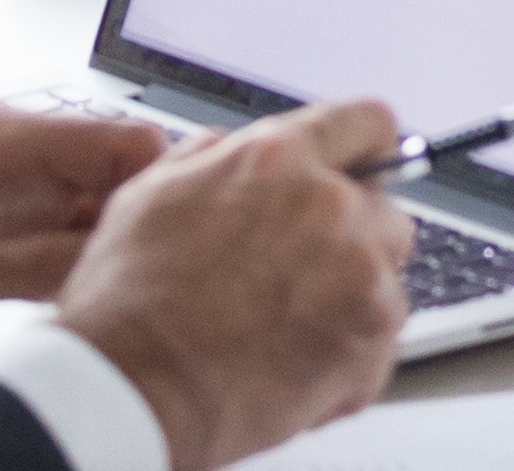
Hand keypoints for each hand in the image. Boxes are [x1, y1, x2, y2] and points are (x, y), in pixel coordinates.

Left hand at [0, 102, 168, 350]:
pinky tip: (88, 294)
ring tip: (135, 295)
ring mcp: (4, 176)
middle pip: (121, 170)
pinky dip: (84, 254)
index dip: (171, 187)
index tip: (194, 238)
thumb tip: (115, 259)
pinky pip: (63, 221)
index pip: (126, 142)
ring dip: (118, 242)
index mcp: (5, 143)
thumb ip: (31, 265)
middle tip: (171, 281)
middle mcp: (12, 146)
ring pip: (96, 199)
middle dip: (153, 219)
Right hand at [51, 100, 416, 470]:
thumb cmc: (127, 304)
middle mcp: (329, 204)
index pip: (365, 124)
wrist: (128, 390)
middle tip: (301, 275)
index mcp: (278, 158)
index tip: (365, 170)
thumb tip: (232, 150)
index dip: (366, 150)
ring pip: (385, 276)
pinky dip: (348, 359)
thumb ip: (210, 158)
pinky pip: (382, 343)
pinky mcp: (368, 338)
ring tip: (288, 329)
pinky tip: (294, 367)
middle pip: (384, 207)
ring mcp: (358, 272)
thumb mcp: (150, 194)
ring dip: (351, 298)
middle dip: (353, 236)